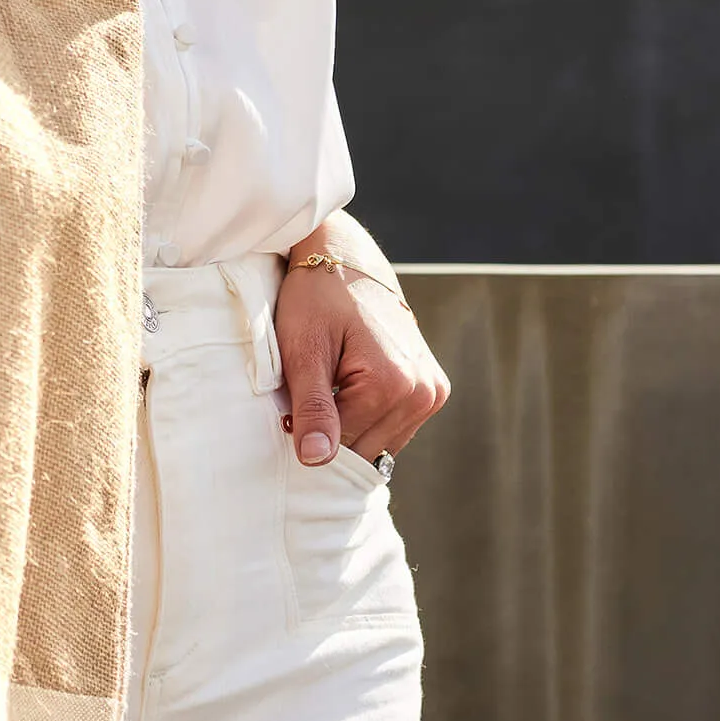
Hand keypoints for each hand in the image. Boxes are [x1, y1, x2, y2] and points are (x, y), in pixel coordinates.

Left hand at [276, 217, 450, 469]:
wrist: (346, 259)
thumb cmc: (316, 298)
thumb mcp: (303, 349)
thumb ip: (311, 407)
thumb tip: (316, 461)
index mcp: (393, 384)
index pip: (342, 445)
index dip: (307, 430)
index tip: (286, 407)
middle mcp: (423, 392)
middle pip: (364, 448)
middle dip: (331, 431)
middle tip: (304, 396)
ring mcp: (432, 392)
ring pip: (380, 442)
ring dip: (350, 426)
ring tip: (329, 385)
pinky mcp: (432, 389)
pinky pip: (394, 427)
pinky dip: (368, 418)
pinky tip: (350, 388)